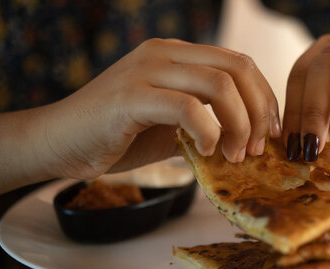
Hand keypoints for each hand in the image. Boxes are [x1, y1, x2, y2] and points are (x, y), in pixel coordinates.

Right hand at [39, 38, 279, 179]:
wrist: (59, 143)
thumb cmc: (117, 137)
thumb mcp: (172, 127)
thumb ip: (206, 123)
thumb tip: (248, 140)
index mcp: (178, 54)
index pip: (240, 64)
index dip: (265, 98)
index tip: (270, 133)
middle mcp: (165, 53)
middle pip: (238, 68)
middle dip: (260, 111)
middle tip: (257, 148)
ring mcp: (146, 70)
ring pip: (219, 84)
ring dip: (239, 124)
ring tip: (235, 155)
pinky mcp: (130, 96)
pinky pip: (187, 108)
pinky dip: (208, 132)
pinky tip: (207, 151)